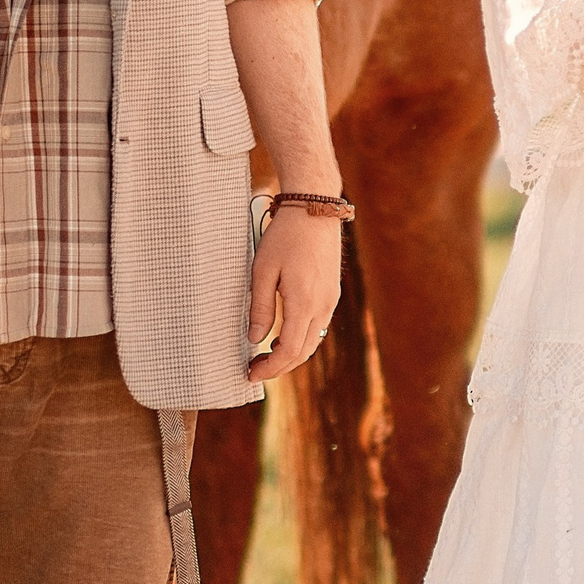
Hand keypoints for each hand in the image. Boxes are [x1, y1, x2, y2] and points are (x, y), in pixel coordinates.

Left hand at [246, 204, 343, 381]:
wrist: (314, 209)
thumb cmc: (285, 236)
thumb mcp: (262, 270)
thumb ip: (260, 308)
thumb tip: (255, 339)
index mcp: (304, 302)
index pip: (290, 351)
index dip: (271, 368)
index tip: (251, 374)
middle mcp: (323, 305)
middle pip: (304, 352)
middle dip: (279, 366)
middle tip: (254, 369)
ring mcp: (330, 299)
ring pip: (313, 340)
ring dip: (291, 354)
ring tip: (265, 355)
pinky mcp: (332, 292)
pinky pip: (318, 325)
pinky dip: (301, 338)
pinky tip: (283, 335)